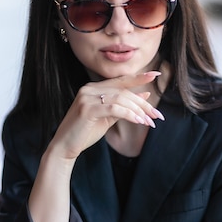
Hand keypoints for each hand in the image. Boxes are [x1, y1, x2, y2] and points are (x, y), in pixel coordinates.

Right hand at [50, 70, 164, 159]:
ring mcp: (87, 98)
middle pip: (123, 91)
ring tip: (149, 121)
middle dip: (143, 104)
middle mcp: (89, 89)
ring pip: (120, 99)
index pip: (120, 80)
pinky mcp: (87, 109)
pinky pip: (114, 109)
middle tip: (157, 115)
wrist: (64, 146)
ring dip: (138, 111)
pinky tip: (138, 121)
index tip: (156, 75)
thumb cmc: (85, 132)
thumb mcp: (108, 118)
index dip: (139, 77)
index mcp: (94, 88)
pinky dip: (129, 114)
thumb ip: (124, 106)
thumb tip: (144, 95)